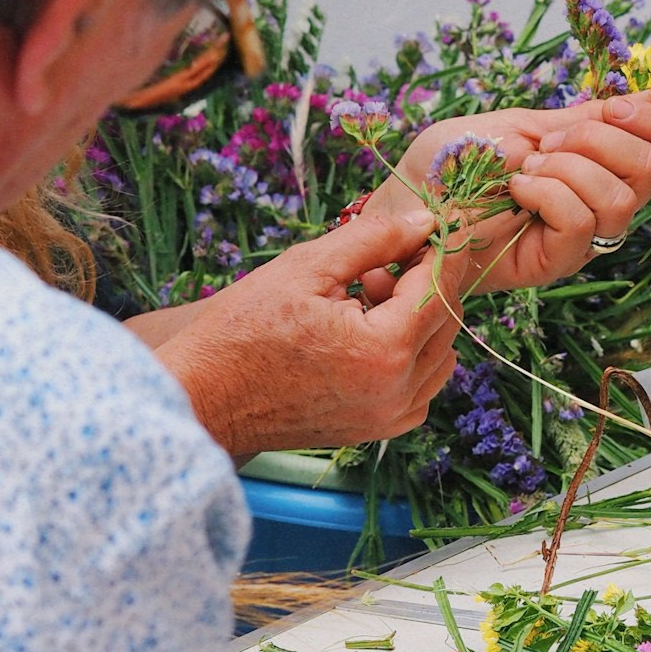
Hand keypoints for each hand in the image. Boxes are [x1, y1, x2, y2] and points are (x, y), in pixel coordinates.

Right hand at [127, 204, 484, 457]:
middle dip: (424, 284)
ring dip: (417, 320)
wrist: (203, 399)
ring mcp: (389, 419)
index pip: (440, 288)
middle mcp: (398, 393)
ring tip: (363, 298)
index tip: (424, 227)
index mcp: (384, 351)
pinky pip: (420, 385)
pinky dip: (408, 354)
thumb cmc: (242, 331)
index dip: (436, 251)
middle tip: (378, 263)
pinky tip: (361, 334)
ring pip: (439, 355)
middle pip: (447, 323)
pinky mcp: (376, 430)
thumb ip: (374, 239)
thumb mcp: (306, 268)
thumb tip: (425, 220)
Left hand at [370, 96, 650, 294]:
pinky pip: (581, 222)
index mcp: (601, 168)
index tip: (608, 109)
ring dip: (568, 168)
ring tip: (525, 169)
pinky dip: (548, 193)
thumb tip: (650, 98)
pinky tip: (518, 189)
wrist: (407, 197)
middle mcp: (601, 206)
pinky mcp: (555, 262)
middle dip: (598, 139)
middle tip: (545, 144)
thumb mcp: (524, 125)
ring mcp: (581, 238)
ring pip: (620, 199)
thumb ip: (584, 118)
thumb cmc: (454, 161)